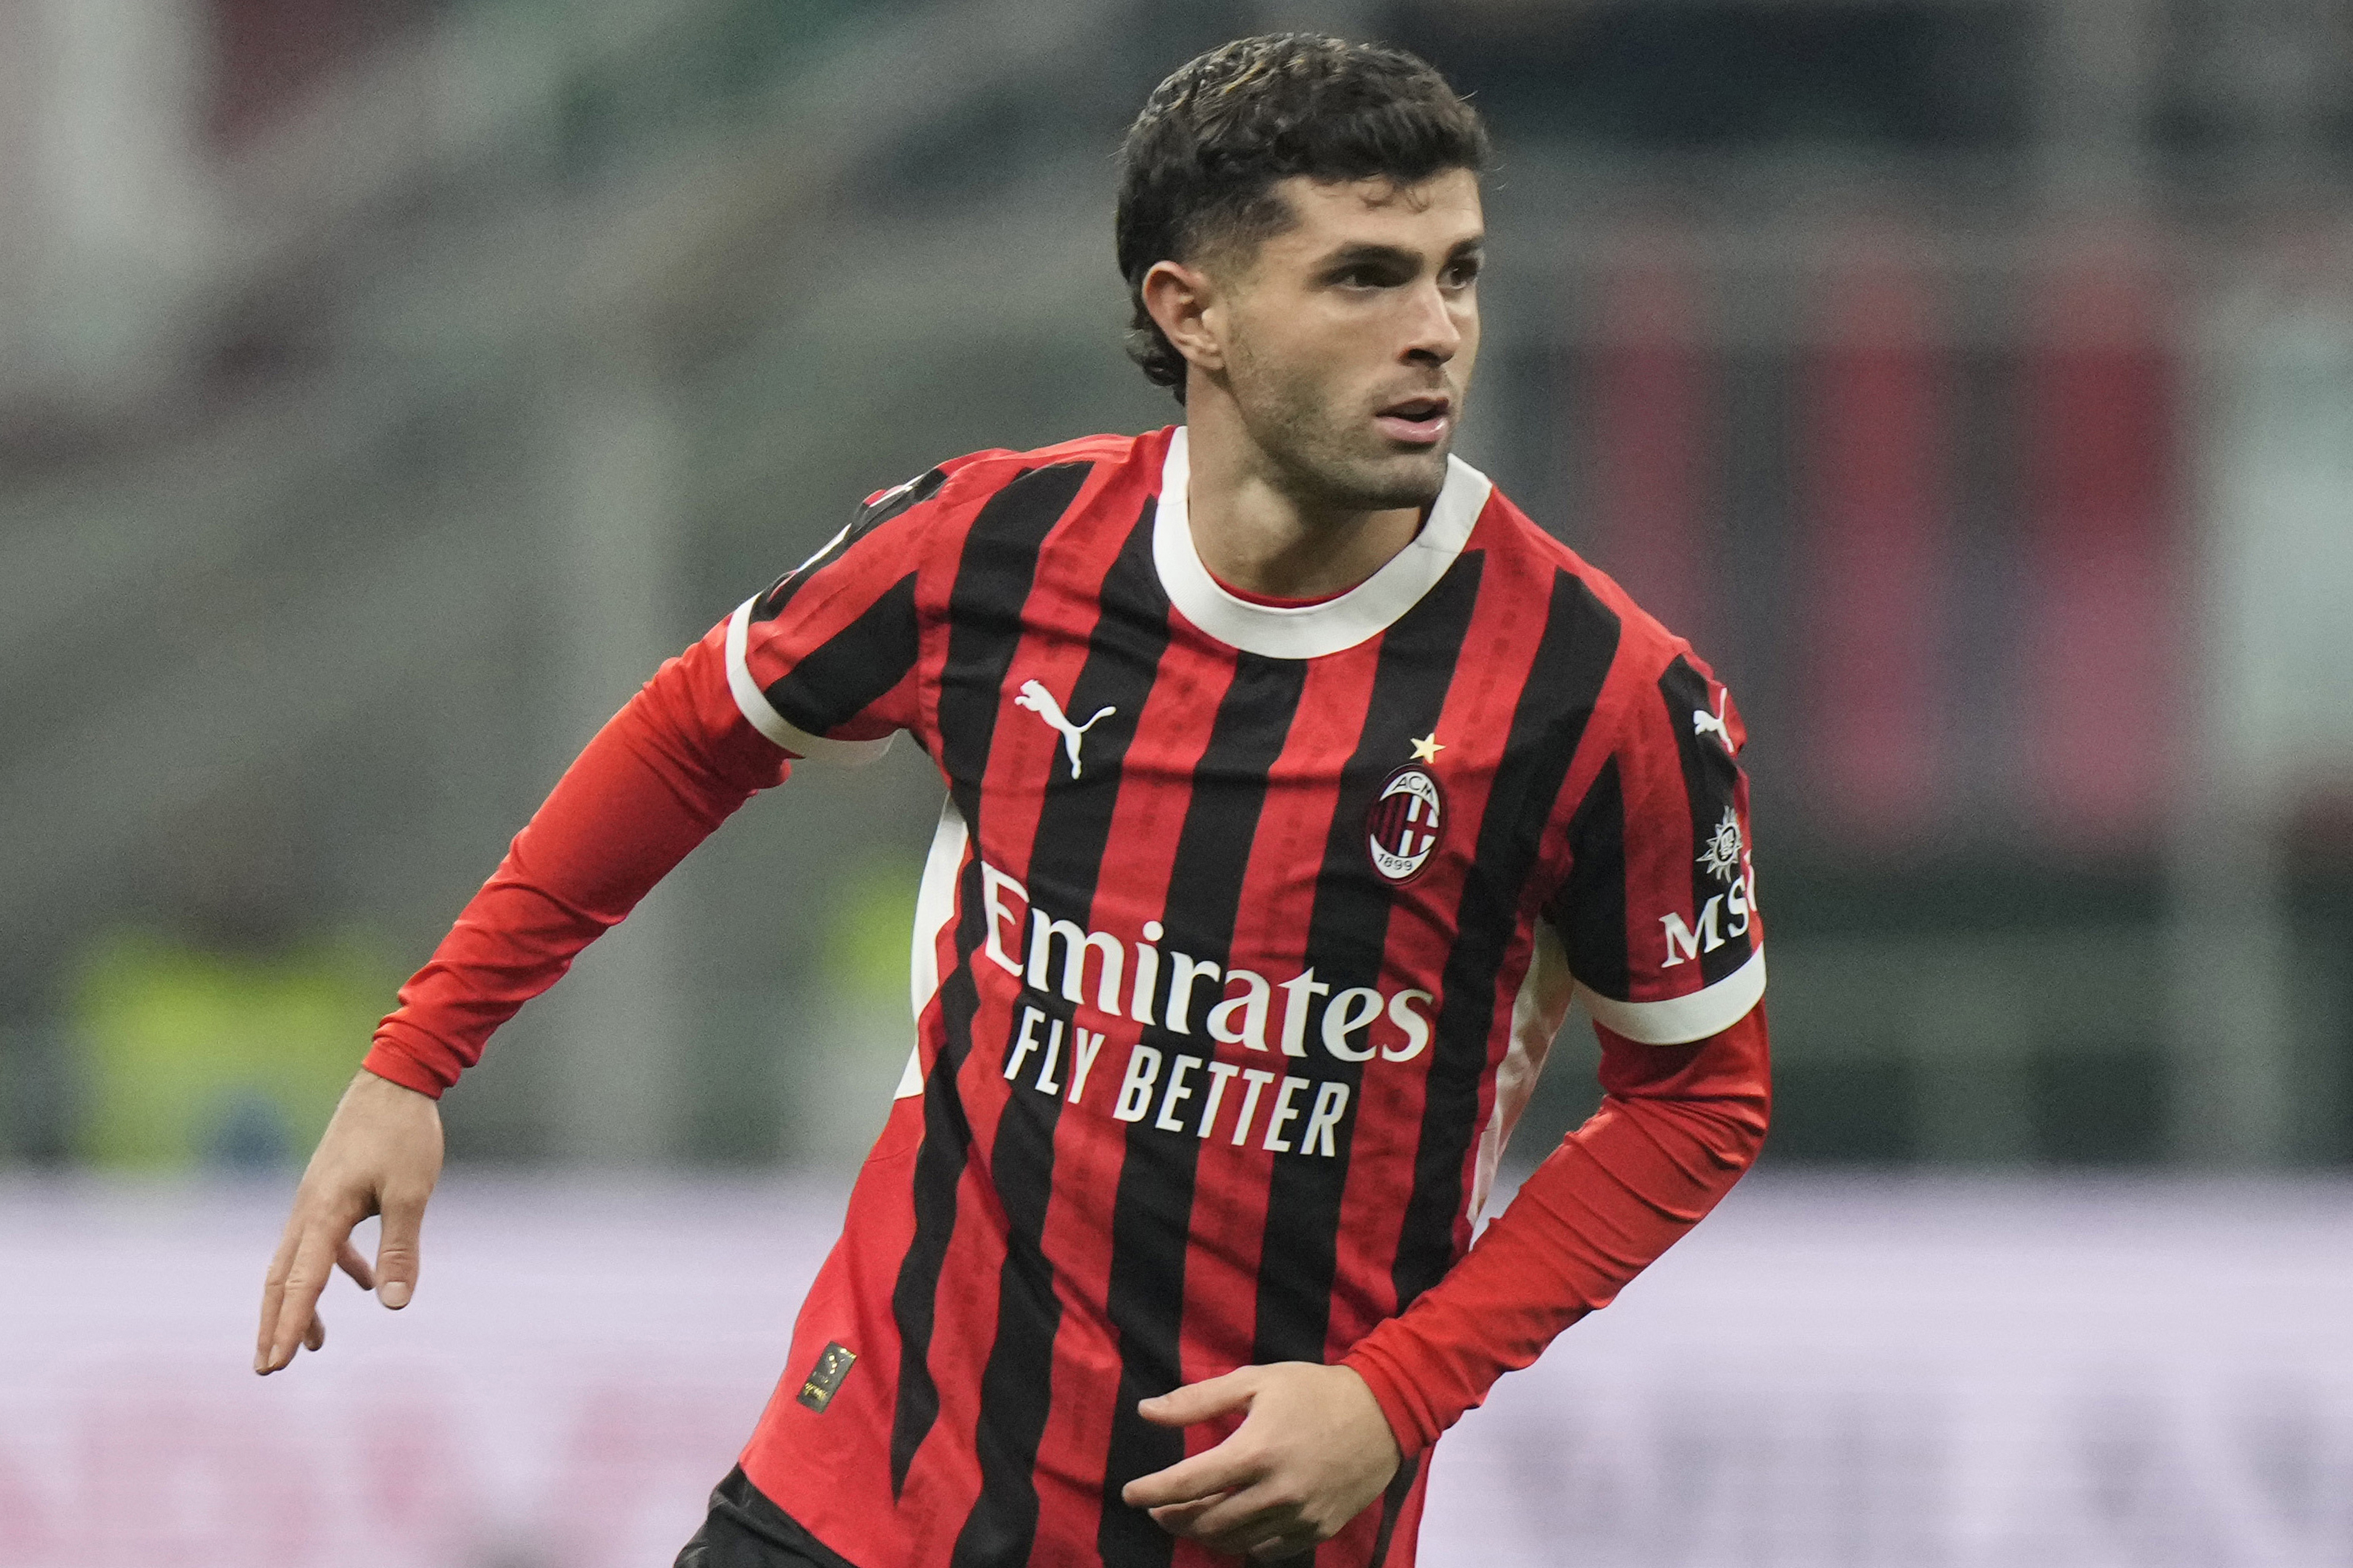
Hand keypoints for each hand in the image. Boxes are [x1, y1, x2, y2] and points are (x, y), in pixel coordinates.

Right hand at [255, 1069, 443, 1373]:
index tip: (276, 1364)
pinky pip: (323, 1240)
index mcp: (324, 1213)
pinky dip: (334, 1267)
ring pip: (297, 1261)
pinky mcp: (330, 1191)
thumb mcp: (411, 1193)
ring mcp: (316, 1200)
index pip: (301, 1283)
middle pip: (280, 1279)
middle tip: (269, 1367)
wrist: (394, 1080)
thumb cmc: (403, 1134)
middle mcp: (309, 1210)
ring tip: (311, 1343)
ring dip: (300, 1302)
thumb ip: (401, 1249)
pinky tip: (359, 1283)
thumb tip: (394, 1304)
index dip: (288, 1326)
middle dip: (274, 1324)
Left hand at [1121, 1362, 1400, 1560]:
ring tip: (1189, 1517)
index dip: (1151, 1492)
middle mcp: (1277, 1491)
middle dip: (1173, 1518)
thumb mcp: (1254, 1380)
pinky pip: (1269, 1550)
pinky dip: (1243, 1544)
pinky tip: (1233, 1528)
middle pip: (1207, 1522)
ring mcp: (1300, 1515)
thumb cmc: (1312, 1390)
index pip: (1188, 1483)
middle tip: (1159, 1508)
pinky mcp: (1319, 1529)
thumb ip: (1197, 1400)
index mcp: (1256, 1450)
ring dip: (1203, 1534)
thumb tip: (1146, 1411)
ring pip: (1235, 1542)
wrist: (1382, 1413)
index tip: (1129, 1494)